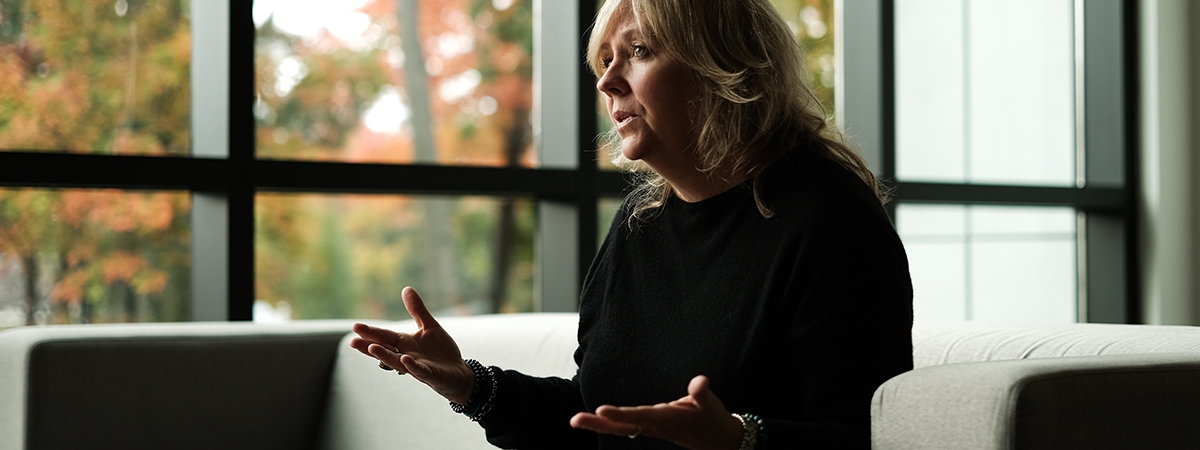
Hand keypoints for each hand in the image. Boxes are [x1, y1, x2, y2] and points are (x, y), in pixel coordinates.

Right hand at [349, 286, 474, 403]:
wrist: (459, 372)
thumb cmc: (441, 351)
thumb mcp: (428, 326)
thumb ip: (417, 310)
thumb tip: (406, 288)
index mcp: (404, 343)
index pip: (384, 337)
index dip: (370, 333)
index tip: (355, 327)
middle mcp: (406, 355)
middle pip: (385, 350)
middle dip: (369, 346)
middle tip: (353, 341)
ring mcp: (416, 366)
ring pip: (397, 362)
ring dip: (385, 355)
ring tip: (372, 348)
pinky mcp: (430, 375)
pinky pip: (419, 370)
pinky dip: (412, 366)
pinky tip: (406, 359)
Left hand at [569, 375, 743, 449]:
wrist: (718, 441)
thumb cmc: (712, 418)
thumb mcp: (710, 404)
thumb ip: (702, 393)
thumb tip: (699, 382)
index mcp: (666, 419)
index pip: (640, 416)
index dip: (621, 415)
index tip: (601, 410)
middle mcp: (654, 426)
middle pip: (622, 427)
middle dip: (598, 424)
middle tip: (575, 420)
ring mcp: (651, 428)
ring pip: (621, 429)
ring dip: (599, 424)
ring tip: (576, 420)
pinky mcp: (651, 427)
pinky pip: (626, 427)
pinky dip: (610, 423)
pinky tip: (595, 420)